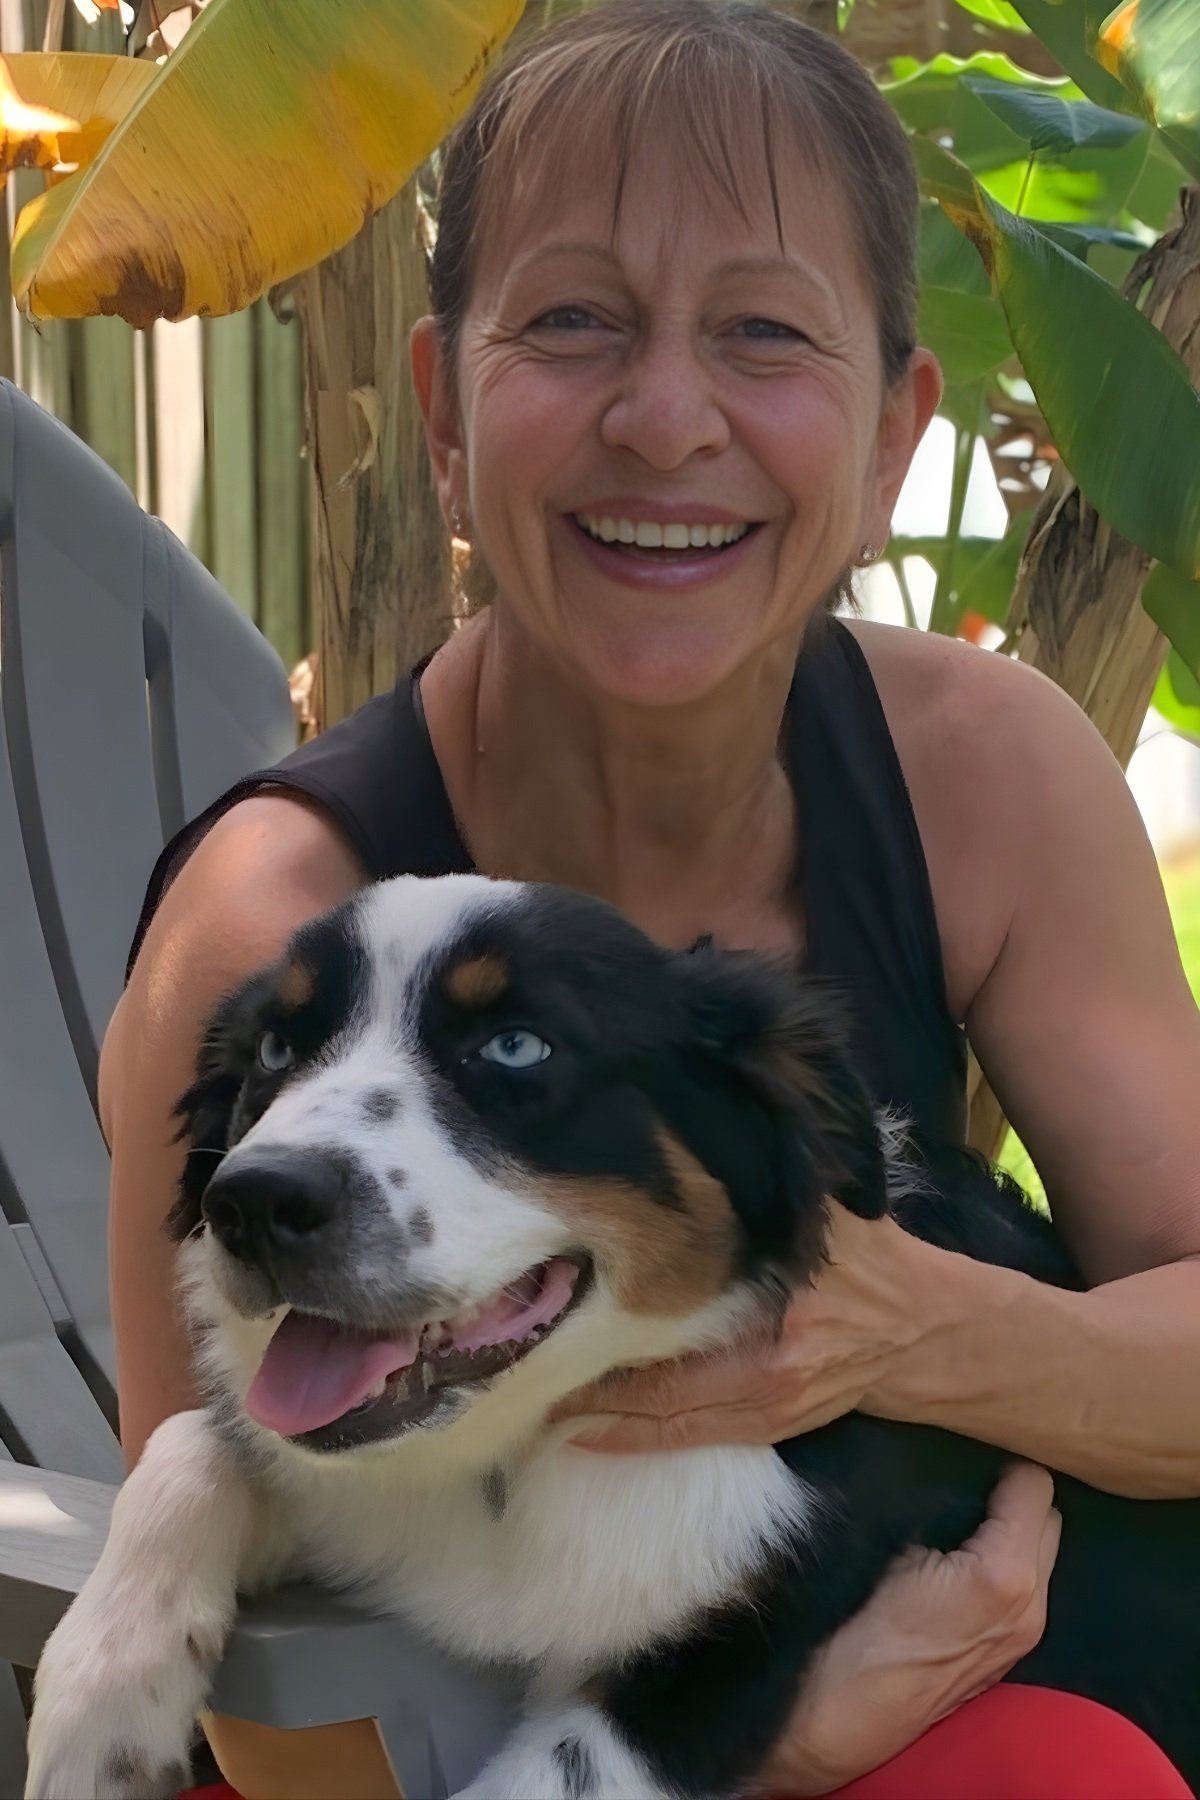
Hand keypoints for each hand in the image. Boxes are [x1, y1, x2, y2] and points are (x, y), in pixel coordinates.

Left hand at [555, 1208, 926, 1451]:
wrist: (930, 1330)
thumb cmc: (877, 1258)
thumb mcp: (836, 1210)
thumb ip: (783, 1183)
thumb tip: (734, 1121)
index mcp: (783, 1311)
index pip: (682, 1336)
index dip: (617, 1339)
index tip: (557, 1324)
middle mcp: (771, 1369)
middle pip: (663, 1391)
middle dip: (594, 1389)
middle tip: (524, 1373)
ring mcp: (771, 1407)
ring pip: (670, 1424)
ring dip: (604, 1422)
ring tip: (540, 1408)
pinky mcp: (774, 1426)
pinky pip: (690, 1439)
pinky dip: (636, 1441)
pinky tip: (587, 1437)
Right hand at [757, 1462, 1061, 1795]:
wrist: (850, 1711)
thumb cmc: (860, 1623)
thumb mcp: (894, 1546)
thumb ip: (943, 1507)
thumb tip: (957, 1473)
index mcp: (1004, 1573)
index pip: (1034, 1486)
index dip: (1001, 1465)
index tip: (970, 1456)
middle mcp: (1031, 1604)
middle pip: (1050, 1517)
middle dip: (1017, 1496)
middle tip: (972, 1483)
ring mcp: (1027, 1632)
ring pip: (1044, 1550)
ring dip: (1017, 1528)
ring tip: (971, 1515)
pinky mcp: (1015, 1650)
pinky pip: (1031, 1582)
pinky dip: (1012, 1560)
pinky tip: (971, 1555)